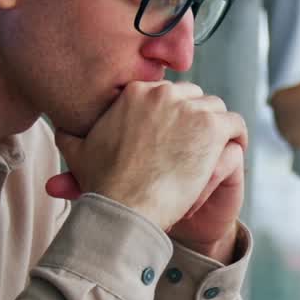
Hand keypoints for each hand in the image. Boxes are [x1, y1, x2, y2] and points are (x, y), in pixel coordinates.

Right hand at [45, 82, 248, 250]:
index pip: (166, 93)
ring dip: (216, 127)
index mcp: (135, 92)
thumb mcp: (76, 152)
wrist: (125, 207)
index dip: (173, 115)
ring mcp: (189, 108)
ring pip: (215, 108)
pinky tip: (234, 150)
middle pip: (193, 97)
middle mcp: (163, 93)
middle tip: (197, 143)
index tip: (175, 134)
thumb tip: (62, 126)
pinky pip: (235, 123)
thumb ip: (70, 134)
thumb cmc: (103, 185)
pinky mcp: (211, 127)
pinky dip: (237, 136)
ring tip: (216, 149)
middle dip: (195, 118)